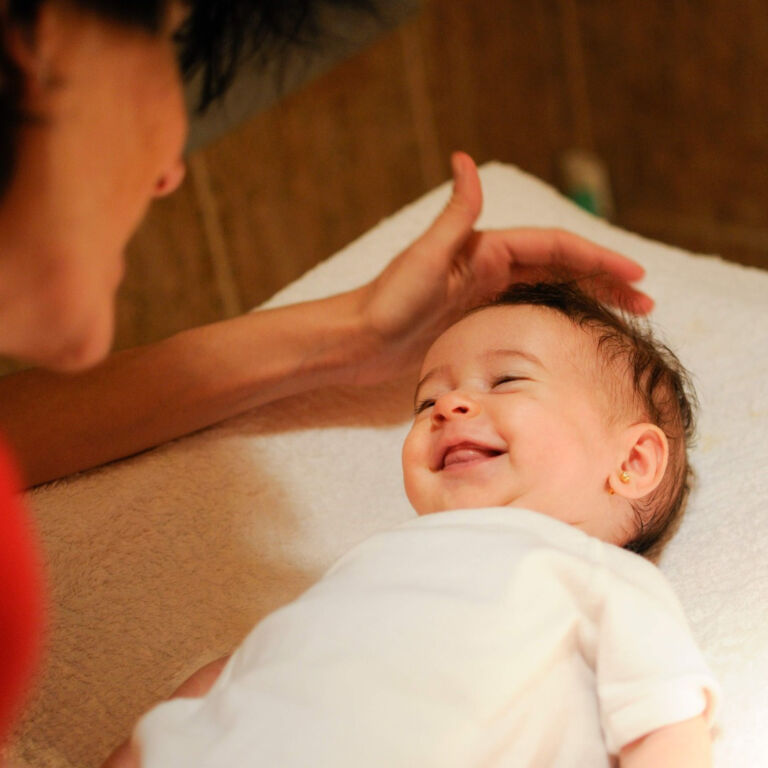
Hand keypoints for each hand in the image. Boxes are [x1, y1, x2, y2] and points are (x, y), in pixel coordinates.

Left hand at [351, 152, 652, 384]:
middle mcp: (489, 265)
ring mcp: (483, 291)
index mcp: (486, 248)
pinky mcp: (474, 316)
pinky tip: (572, 327)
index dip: (599, 258)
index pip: (556, 247)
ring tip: (624, 316)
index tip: (637, 276)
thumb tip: (465, 158)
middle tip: (645, 303)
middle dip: (604, 280)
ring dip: (587, 297)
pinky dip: (556, 314)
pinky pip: (528, 310)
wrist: (358, 339)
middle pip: (561, 267)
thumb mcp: (425, 257)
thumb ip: (455, 213)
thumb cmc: (388, 301)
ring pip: (549, 288)